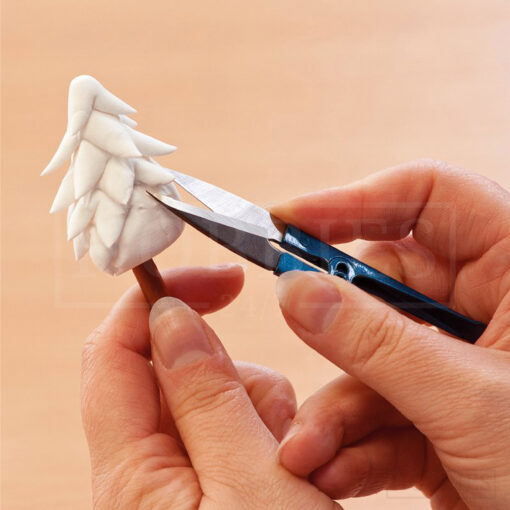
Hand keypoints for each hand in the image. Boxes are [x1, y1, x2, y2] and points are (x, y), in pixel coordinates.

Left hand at [81, 264, 339, 509]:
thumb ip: (205, 392)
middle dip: (231, 372)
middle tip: (274, 417)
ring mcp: (182, 479)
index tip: (218, 280)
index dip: (155, 302)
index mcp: (133, 476)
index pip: (113, 354)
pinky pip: (234, 423)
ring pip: (212, 393)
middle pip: (173, 370)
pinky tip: (293, 467)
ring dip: (259, 405)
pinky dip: (269, 428)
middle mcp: (146, 474)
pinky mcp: (213, 484)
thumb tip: (169, 316)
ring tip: (292, 459)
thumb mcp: (253, 482)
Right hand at [271, 160, 509, 509]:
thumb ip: (377, 343)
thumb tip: (295, 290)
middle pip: (382, 284)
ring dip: (334, 408)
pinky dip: (351, 442)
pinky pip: (378, 410)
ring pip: (369, 357)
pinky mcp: (436, 415)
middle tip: (294, 330)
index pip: (428, 198)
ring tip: (306, 450)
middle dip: (334, 324)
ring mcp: (454, 363)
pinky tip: (331, 468)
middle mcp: (483, 308)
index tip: (288, 220)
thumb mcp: (473, 401)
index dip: (355, 201)